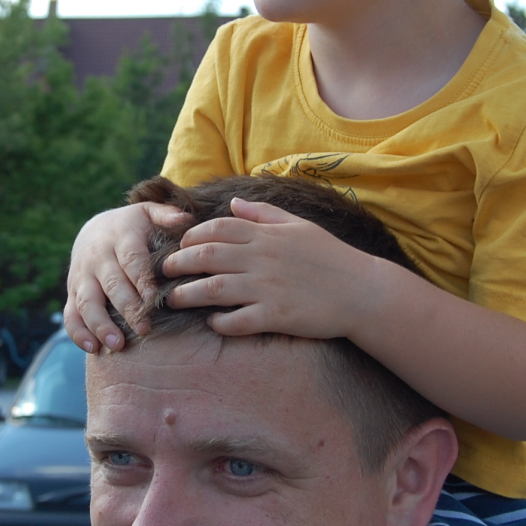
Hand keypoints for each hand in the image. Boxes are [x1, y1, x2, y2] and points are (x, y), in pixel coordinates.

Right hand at [64, 203, 190, 353]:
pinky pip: (71, 315)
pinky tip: (92, 348)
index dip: (140, 279)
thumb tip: (185, 219)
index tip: (152, 297)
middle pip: (110, 284)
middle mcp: (98, 258)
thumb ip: (166, 215)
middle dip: (126, 307)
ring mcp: (82, 277)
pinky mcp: (72, 293)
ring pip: (87, 302)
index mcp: (120, 238)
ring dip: (100, 324)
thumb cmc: (133, 226)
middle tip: (144, 330)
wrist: (95, 229)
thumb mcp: (147, 213)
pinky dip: (78, 333)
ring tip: (116, 344)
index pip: (131, 260)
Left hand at [158, 197, 375, 339]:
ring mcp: (267, 288)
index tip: (180, 246)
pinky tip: (213, 322)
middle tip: (163, 273)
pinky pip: (237, 321)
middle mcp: (262, 258)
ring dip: (187, 295)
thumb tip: (234, 203)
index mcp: (266, 235)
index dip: (191, 236)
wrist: (362, 292)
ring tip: (173, 300)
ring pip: (213, 289)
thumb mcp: (299, 226)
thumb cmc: (331, 257)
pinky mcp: (275, 316)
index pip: (217, 228)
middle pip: (206, 256)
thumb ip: (264, 214)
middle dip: (178, 264)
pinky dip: (220, 322)